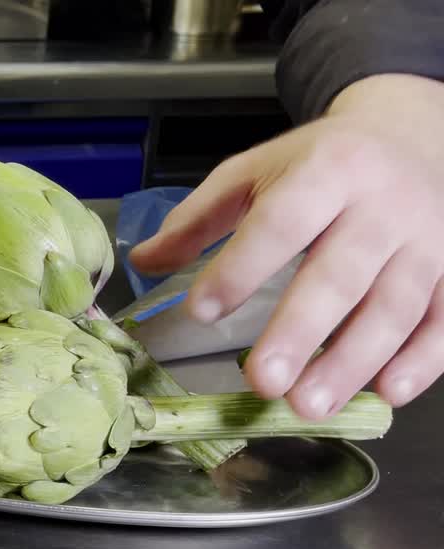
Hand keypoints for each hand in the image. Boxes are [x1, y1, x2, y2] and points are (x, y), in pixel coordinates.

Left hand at [130, 74, 443, 418]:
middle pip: (340, 275)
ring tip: (309, 405)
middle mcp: (381, 205)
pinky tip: (388, 392)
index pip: (280, 223)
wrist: (413, 133)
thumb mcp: (253, 172)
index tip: (203, 310)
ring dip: (352, 361)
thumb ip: (197, 219)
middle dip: (300, 332)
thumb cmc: (320, 162)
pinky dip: (422, 359)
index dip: (241, 267)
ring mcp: (426, 239)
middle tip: (262, 382)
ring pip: (394, 306)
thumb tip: (143, 261)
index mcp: (325, 171)